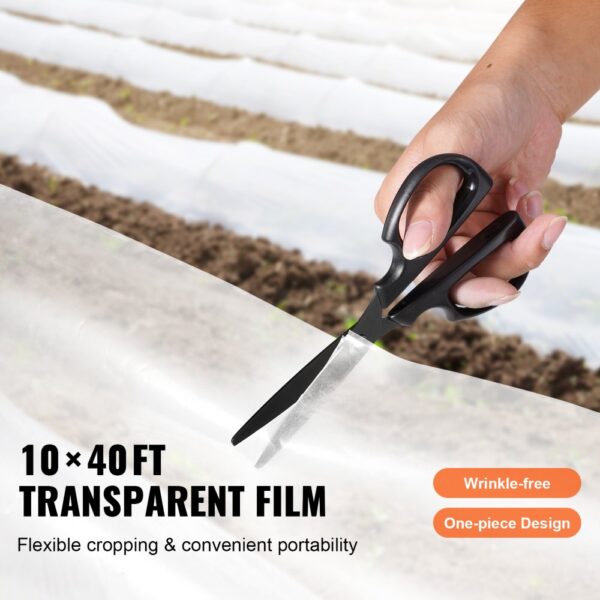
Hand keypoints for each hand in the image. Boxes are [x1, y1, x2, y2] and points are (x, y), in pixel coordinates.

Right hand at [374, 76, 566, 308]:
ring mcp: (464, 227)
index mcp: (403, 211)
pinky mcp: (493, 224)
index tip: (484, 284)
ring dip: (521, 251)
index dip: (445, 283)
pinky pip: (514, 250)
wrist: (527, 93)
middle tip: (510, 284)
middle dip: (490, 276)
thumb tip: (416, 245)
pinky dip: (531, 233)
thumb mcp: (450, 148)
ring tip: (542, 223)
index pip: (415, 266)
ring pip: (489, 267)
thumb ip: (431, 199)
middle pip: (454, 275)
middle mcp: (430, 225)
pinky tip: (529, 199)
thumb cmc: (478, 109)